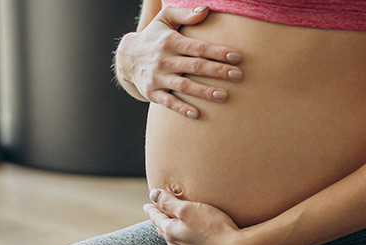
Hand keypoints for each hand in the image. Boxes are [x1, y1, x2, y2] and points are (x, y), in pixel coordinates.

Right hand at [115, 6, 242, 118]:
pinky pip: (167, 102)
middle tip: (238, 76)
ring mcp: (157, 78)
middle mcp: (163, 60)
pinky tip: (196, 114)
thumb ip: (185, 13)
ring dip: (204, 92)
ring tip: (224, 95)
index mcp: (170, 42)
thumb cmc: (154, 36)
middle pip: (194, 67)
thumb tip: (206, 10)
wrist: (126, 58)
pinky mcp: (151, 92)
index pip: (198, 47)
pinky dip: (180, 108)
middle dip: (217, 71)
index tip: (237, 57)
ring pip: (183, 86)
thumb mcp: (165, 18)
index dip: (218, 52)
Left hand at [143, 189, 245, 244]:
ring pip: (176, 244)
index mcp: (172, 232)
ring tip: (171, 230)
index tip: (147, 205)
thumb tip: (153, 194)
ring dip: (172, 235)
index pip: (157, 219)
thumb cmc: (212, 227)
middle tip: (157, 216)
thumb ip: (169, 201)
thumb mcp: (188, 209)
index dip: (152, 210)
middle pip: (165, 232)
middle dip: (160, 222)